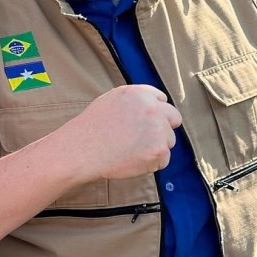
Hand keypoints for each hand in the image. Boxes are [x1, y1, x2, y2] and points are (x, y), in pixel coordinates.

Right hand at [55, 84, 181, 182]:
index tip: (145, 123)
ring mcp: (158, 130)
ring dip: (156, 147)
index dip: (155, 112)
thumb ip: (136, 101)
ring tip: (130, 150)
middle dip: (163, 128)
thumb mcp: (111, 100)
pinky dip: (151, 163)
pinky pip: (163, 160)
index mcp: (140, 93)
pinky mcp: (159, 152)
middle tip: (143, 139)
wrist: (82, 150)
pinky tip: (131, 160)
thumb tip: (154, 106)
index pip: (163, 100)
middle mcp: (153, 109)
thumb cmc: (92, 128)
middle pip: (174, 118)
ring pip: (169, 141)